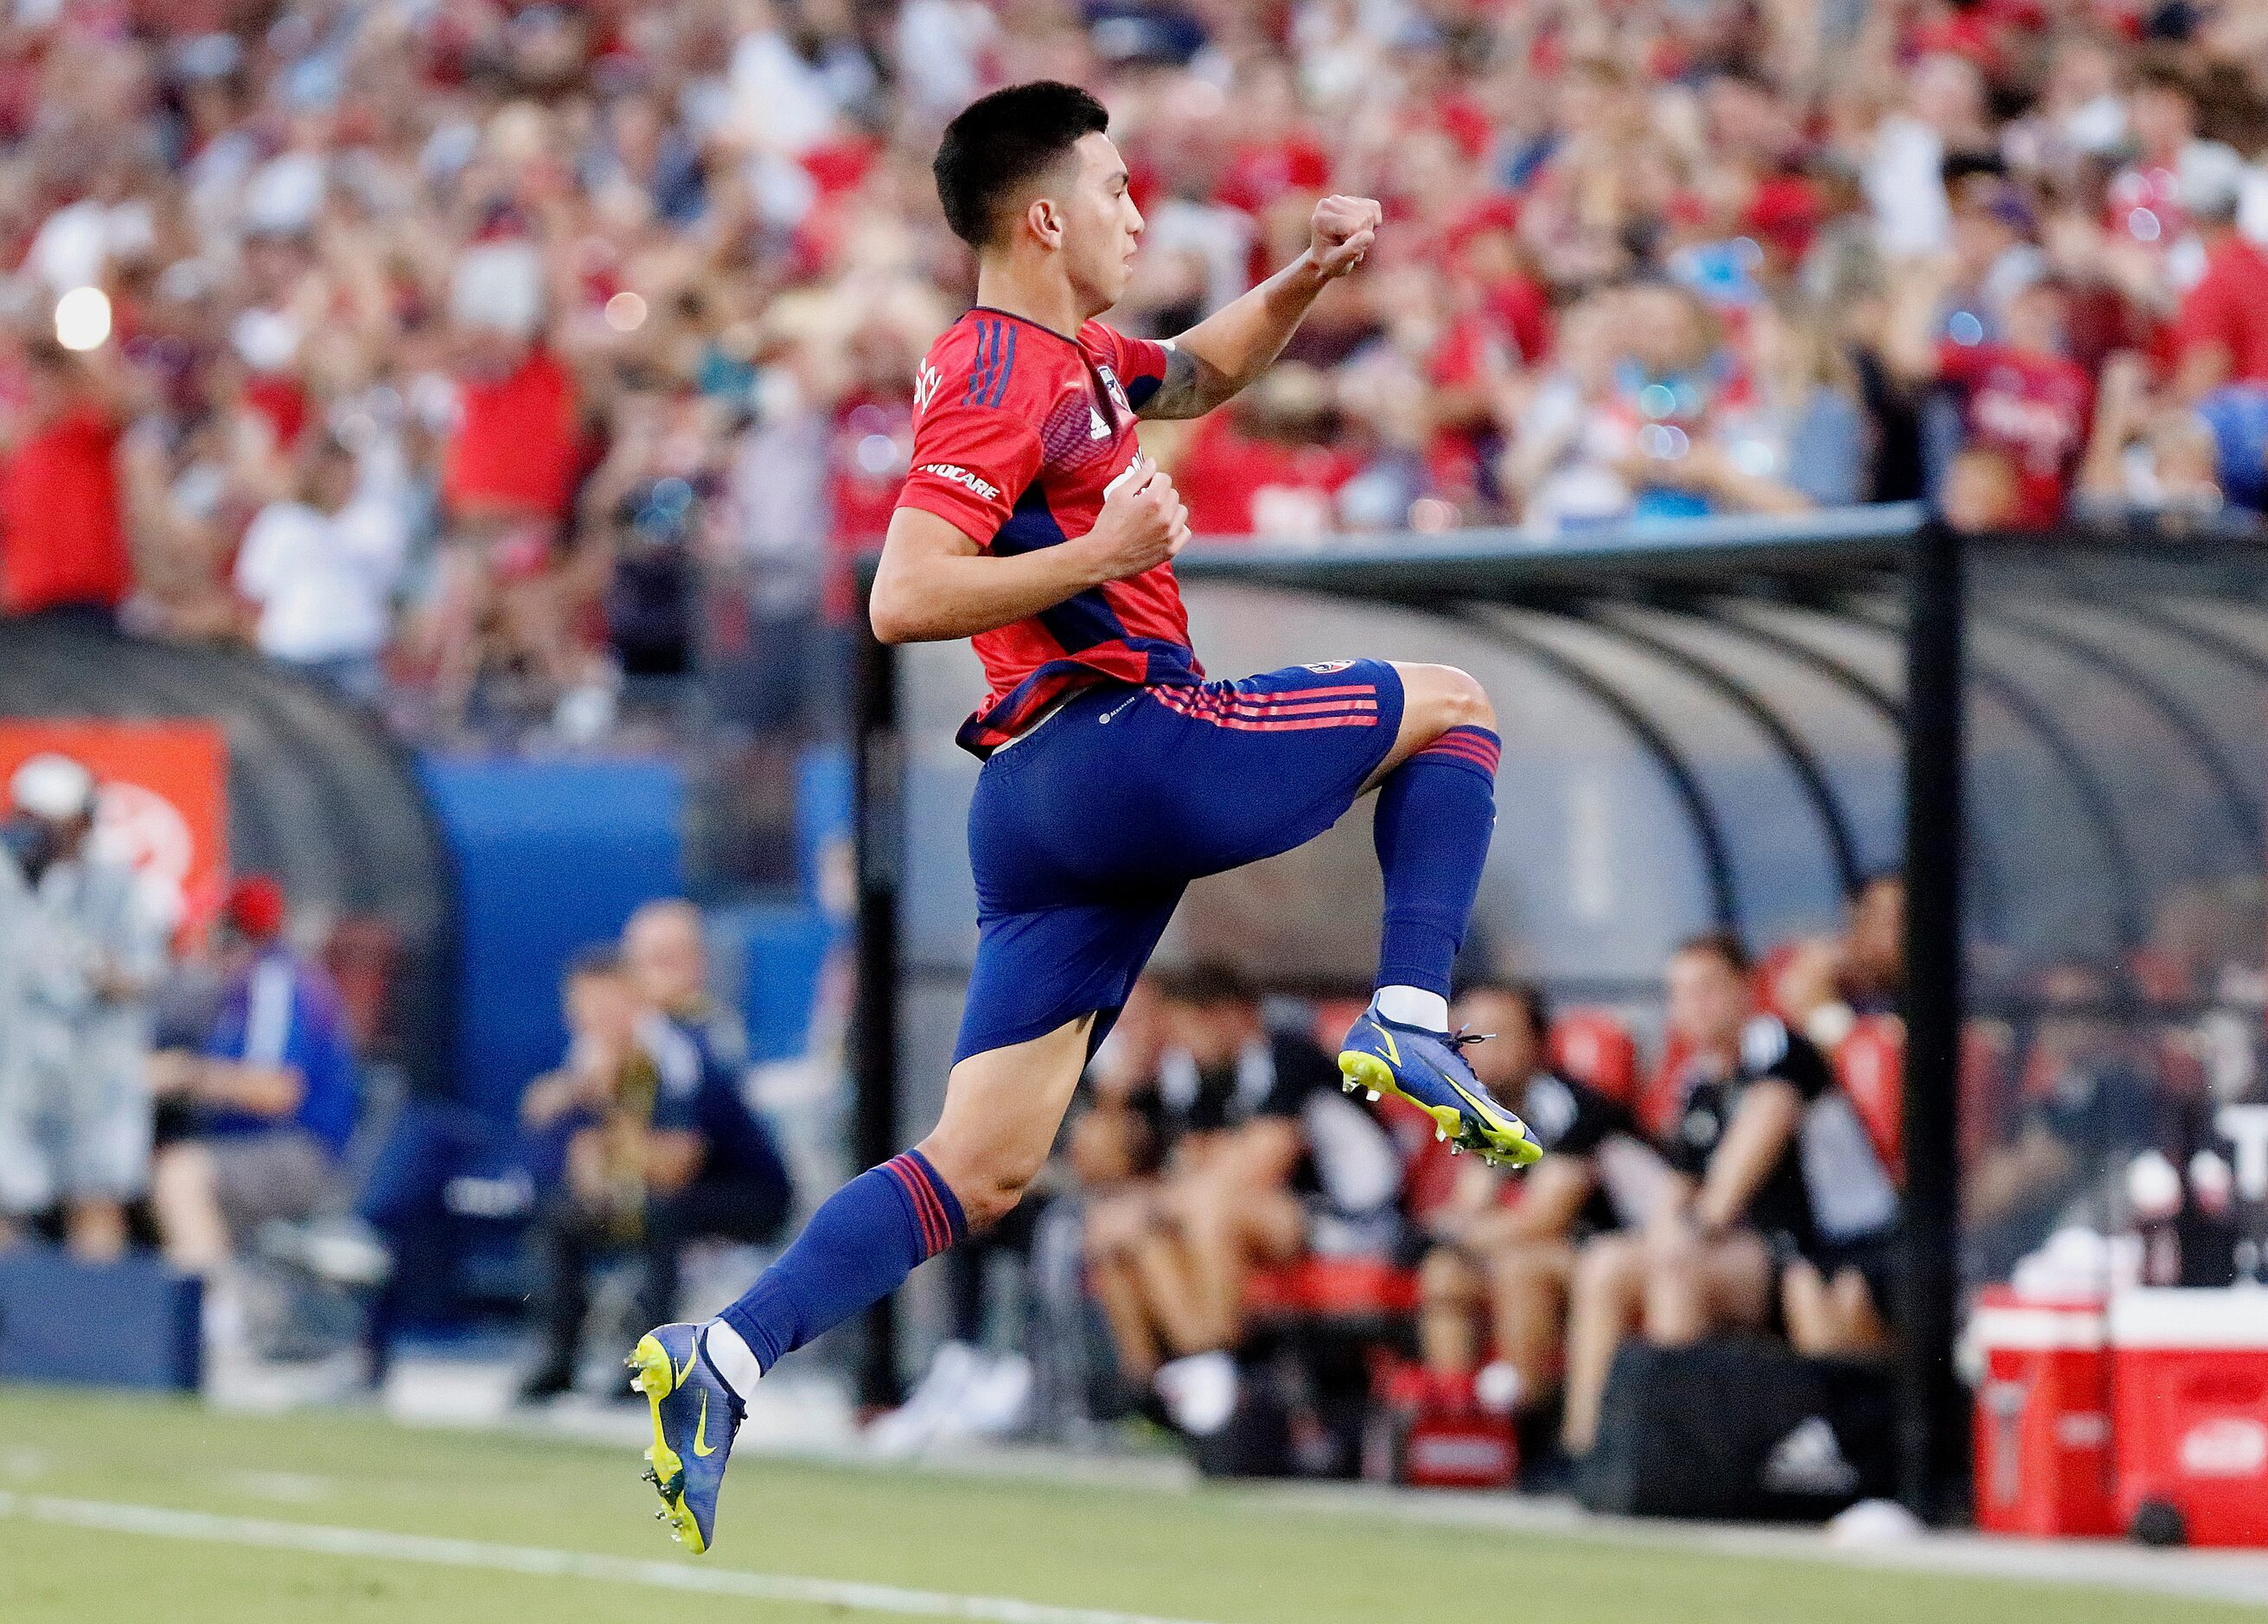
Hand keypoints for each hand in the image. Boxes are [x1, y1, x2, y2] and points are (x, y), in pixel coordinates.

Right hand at [1077, 455, 1188, 581]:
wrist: (1103, 556)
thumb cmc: (1108, 524)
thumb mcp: (1119, 494)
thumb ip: (1139, 476)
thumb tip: (1153, 462)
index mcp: (1153, 500)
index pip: (1165, 479)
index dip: (1153, 481)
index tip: (1144, 488)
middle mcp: (1165, 517)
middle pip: (1173, 494)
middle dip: (1161, 494)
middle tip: (1145, 503)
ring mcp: (1169, 535)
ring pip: (1181, 512)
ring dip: (1171, 510)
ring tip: (1154, 516)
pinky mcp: (1170, 550)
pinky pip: (1185, 532)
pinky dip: (1177, 528)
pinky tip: (1163, 529)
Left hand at [1307, 194, 1381, 278]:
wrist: (1325, 258)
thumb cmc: (1329, 263)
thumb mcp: (1337, 262)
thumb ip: (1352, 250)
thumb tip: (1369, 236)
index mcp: (1321, 217)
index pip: (1354, 225)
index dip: (1355, 241)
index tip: (1342, 250)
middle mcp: (1328, 203)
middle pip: (1363, 217)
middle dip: (1361, 236)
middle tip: (1348, 246)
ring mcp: (1340, 199)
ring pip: (1370, 212)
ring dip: (1366, 231)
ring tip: (1351, 240)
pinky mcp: (1352, 199)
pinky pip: (1374, 207)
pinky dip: (1373, 222)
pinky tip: (1359, 230)